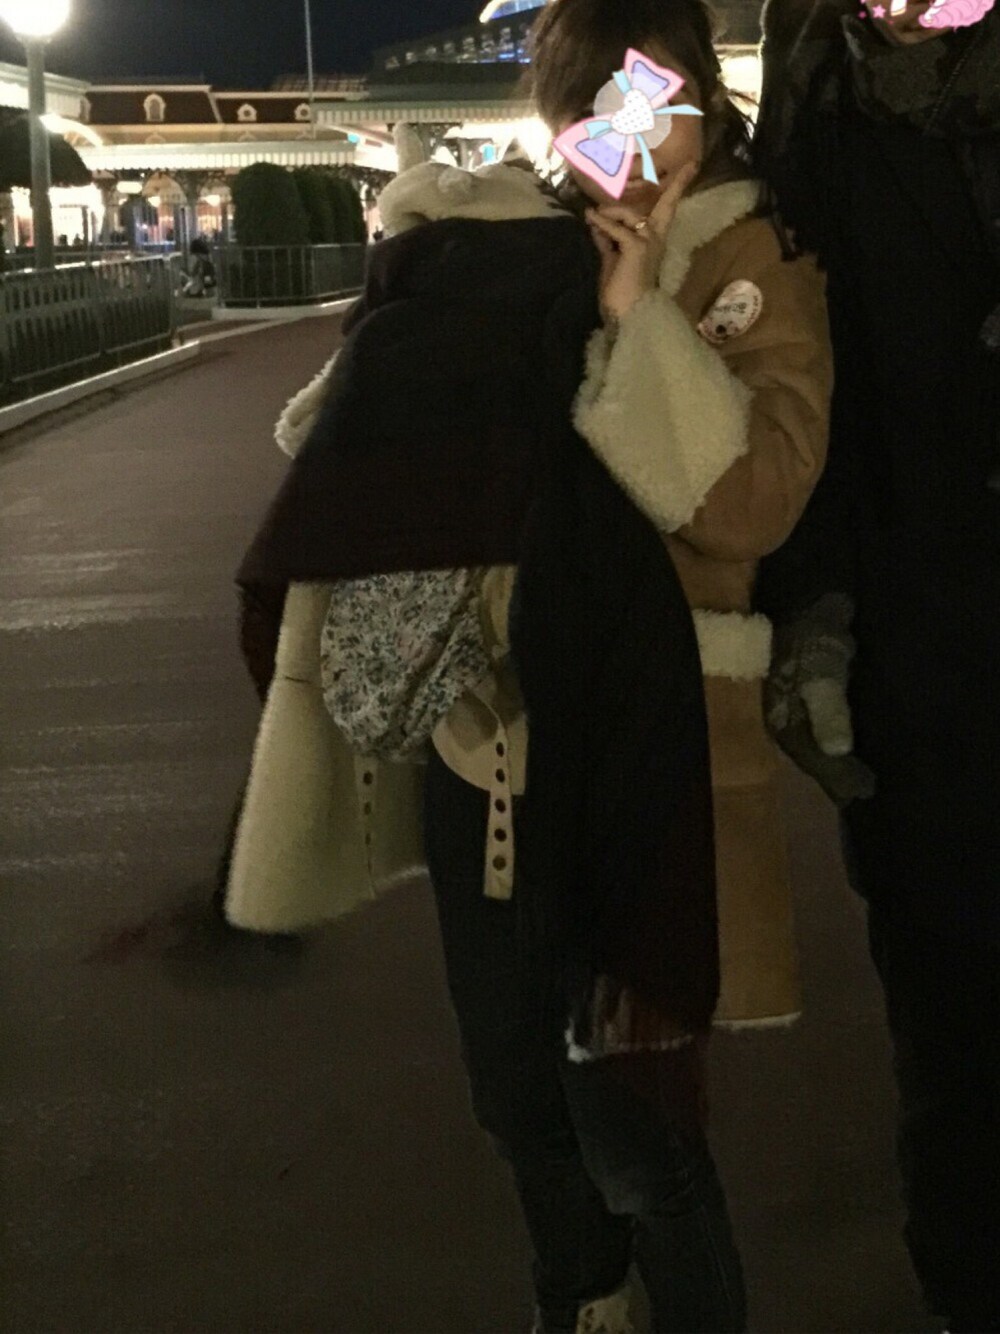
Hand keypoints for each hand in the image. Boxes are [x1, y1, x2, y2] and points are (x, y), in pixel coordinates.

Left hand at [585, 161, 699, 324]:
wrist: (626, 315)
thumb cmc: (621, 293)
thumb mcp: (612, 261)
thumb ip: (607, 241)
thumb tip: (597, 223)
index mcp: (653, 241)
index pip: (665, 213)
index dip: (676, 190)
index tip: (690, 168)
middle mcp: (656, 239)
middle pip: (667, 206)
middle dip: (678, 184)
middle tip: (691, 165)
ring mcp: (648, 242)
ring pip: (630, 214)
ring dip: (610, 212)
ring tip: (593, 216)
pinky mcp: (636, 248)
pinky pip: (617, 228)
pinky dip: (602, 222)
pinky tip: (590, 218)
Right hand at [764, 595, 876, 807]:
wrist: (801, 596)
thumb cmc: (809, 637)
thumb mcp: (820, 675)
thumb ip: (829, 712)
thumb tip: (840, 751)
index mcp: (783, 721)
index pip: (813, 761)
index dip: (839, 778)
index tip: (867, 792)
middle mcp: (784, 720)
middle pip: (812, 756)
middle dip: (836, 773)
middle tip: (868, 789)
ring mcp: (792, 706)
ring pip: (814, 742)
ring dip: (836, 757)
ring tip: (863, 771)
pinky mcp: (804, 692)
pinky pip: (820, 724)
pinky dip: (836, 736)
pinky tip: (851, 741)